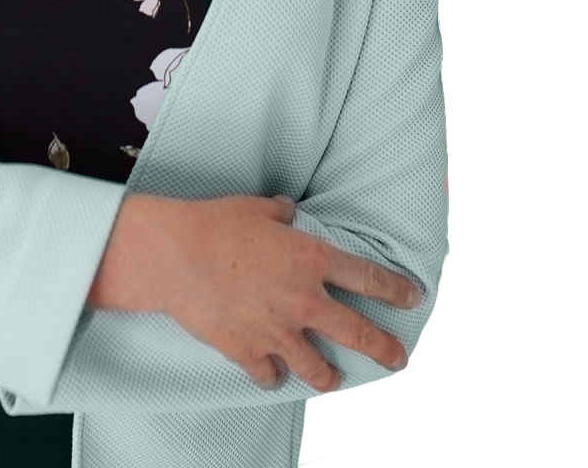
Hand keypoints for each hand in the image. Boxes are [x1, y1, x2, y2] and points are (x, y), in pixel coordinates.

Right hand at [88, 193, 419, 392]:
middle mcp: (304, 300)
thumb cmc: (215, 223)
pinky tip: (273, 375)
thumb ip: (282, 213)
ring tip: (333, 379)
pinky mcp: (250, 352)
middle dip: (384, 349)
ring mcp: (279, 331)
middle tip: (398, 358)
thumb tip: (288, 212)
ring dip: (329, 376)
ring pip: (319, 368)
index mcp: (312, 259)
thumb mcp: (257, 207)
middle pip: (359, 334)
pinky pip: (270, 375)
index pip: (369, 278)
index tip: (411, 296)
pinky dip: (272, 376)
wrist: (176, 256)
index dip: (396, 289)